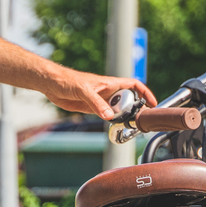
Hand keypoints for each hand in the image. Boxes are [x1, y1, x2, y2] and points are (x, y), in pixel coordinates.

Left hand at [42, 70, 158, 119]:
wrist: (52, 84)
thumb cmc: (67, 80)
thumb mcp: (84, 91)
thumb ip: (97, 104)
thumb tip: (109, 116)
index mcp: (110, 83)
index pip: (133, 85)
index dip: (145, 92)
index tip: (153, 103)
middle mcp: (108, 92)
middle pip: (128, 99)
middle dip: (136, 108)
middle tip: (141, 121)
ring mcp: (101, 100)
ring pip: (118, 108)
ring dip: (124, 116)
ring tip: (130, 126)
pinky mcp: (92, 107)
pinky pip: (107, 114)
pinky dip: (112, 120)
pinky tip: (114, 126)